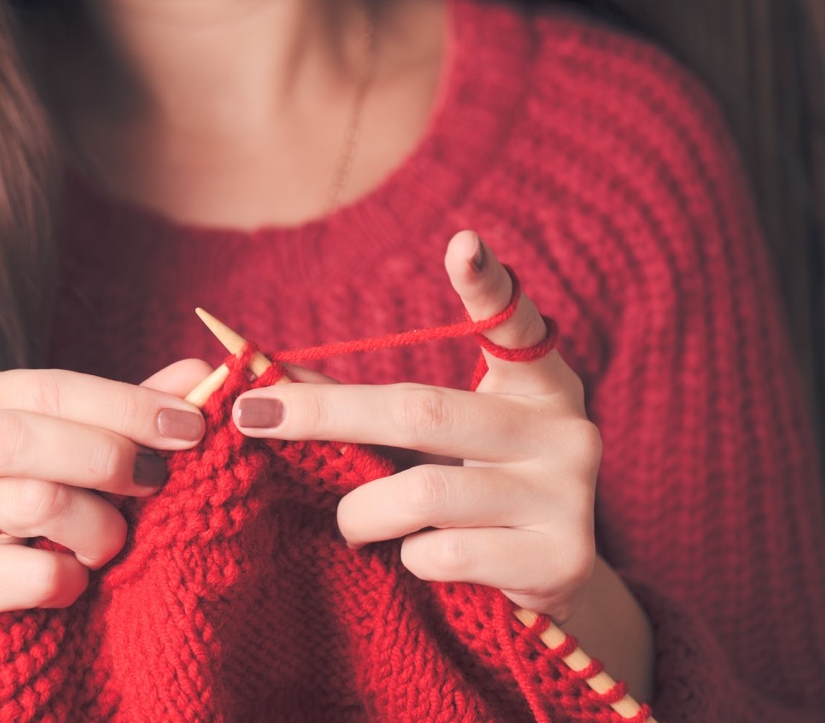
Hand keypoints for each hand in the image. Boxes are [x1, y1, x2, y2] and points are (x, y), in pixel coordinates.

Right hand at [0, 361, 208, 628]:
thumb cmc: (51, 490)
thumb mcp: (89, 439)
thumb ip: (138, 408)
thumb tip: (201, 374)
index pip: (47, 386)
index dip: (123, 404)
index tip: (188, 424)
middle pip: (20, 438)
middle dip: (107, 456)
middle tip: (156, 477)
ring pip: (35, 504)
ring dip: (100, 527)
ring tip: (110, 537)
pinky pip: (38, 576)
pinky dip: (77, 579)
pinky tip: (76, 574)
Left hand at [230, 230, 600, 622]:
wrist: (544, 581)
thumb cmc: (468, 489)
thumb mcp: (427, 441)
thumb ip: (363, 408)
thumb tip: (268, 377)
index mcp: (537, 383)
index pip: (515, 323)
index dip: (488, 284)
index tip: (462, 242)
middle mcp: (566, 428)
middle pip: (425, 410)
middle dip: (326, 415)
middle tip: (253, 415)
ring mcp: (570, 495)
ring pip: (425, 492)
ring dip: (362, 512)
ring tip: (352, 523)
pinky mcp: (562, 560)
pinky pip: (445, 554)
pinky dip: (409, 558)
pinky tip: (418, 558)